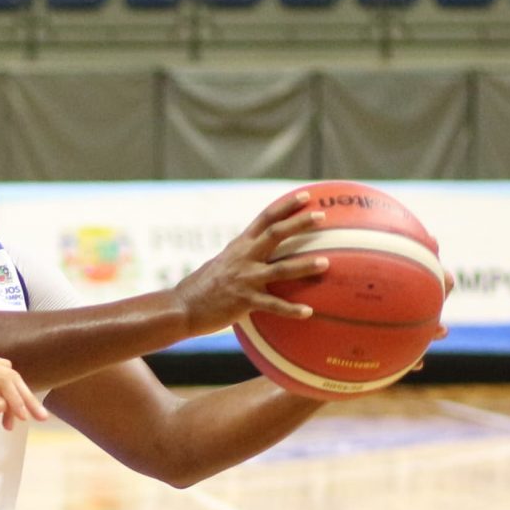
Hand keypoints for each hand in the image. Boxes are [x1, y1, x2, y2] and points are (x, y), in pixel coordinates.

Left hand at [0, 348, 45, 430]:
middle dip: (25, 397)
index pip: (2, 380)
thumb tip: (4, 404)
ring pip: (5, 372)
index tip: (26, 419)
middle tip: (39, 419)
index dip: (18, 399)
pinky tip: (3, 407)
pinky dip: (3, 387)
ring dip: (14, 394)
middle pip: (9, 374)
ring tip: (15, 421)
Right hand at [171, 188, 329, 334]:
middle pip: (276, 234)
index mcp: (240, 245)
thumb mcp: (223, 262)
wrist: (183, 307)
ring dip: (304, 266)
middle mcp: (243, 257)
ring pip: (281, 269)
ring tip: (326, 263)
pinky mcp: (244, 301)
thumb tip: (260, 250)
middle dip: (300, 224)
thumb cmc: (203, 287)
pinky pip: (273, 306)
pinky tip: (308, 312)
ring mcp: (245, 279)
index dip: (286, 206)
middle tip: (322, 217)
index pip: (265, 218)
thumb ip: (243, 255)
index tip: (306, 196)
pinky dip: (291, 310)